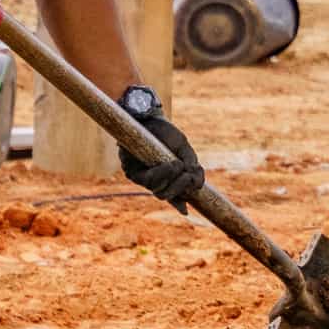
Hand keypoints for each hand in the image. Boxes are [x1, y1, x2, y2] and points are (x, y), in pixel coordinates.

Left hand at [121, 90, 203, 205]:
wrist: (148, 118)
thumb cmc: (166, 134)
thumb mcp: (183, 149)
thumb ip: (191, 166)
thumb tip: (198, 186)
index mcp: (165, 178)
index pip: (172, 195)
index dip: (179, 203)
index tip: (186, 211)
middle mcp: (151, 180)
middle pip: (165, 195)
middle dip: (180, 188)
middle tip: (189, 174)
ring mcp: (140, 177)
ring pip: (157, 190)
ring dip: (172, 179)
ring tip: (179, 164)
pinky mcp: (131, 170)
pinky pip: (148, 179)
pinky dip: (163, 173)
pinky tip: (172, 164)